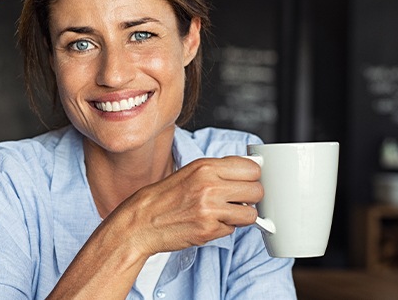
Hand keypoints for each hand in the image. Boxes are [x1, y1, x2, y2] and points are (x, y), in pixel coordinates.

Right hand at [108, 156, 262, 256]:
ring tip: (224, 213)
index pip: (252, 168)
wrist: (141, 221)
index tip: (246, 182)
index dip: (252, 177)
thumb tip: (251, 171)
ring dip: (241, 216)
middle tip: (237, 200)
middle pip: (257, 190)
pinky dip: (224, 228)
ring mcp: (210, 210)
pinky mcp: (208, 230)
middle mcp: (209, 186)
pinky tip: (208, 223)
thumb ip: (218, 170)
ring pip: (251, 214)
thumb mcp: (190, 172)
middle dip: (250, 197)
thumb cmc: (164, 197)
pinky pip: (233, 230)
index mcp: (205, 167)